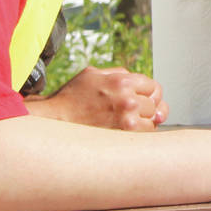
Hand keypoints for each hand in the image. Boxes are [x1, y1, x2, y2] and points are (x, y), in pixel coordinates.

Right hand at [24, 66, 168, 130]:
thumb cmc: (72, 97)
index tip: (143, 97)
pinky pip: (145, 135)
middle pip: (154, 103)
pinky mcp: (123, 137)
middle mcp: (128, 100)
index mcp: (122, 81)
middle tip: (131, 111)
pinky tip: (125, 131)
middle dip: (145, 106)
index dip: (149, 92)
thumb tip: (138, 81)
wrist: (56, 121)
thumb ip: (118, 73)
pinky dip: (139, 133)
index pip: (153, 86)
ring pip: (152, 120)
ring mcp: (127, 121)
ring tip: (127, 121)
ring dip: (144, 121)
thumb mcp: (93, 74)